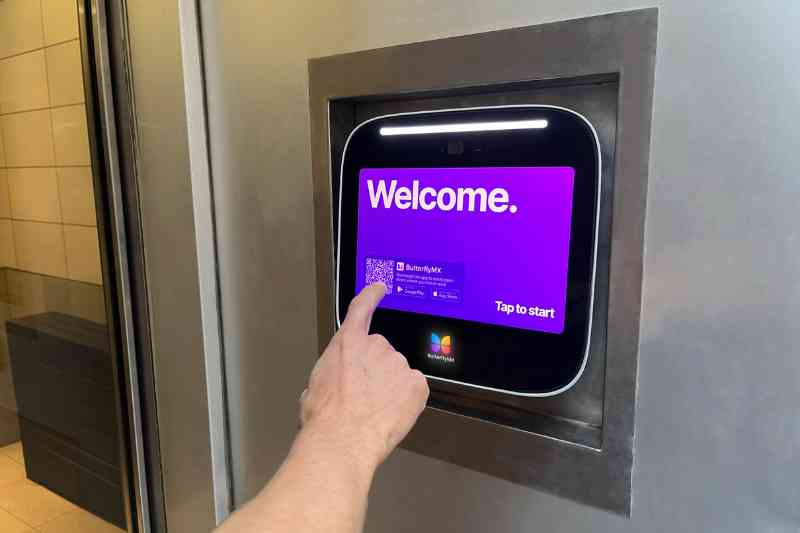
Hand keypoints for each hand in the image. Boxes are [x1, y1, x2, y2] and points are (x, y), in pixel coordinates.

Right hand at [298, 283, 428, 471]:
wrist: (343, 439)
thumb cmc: (323, 417)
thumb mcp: (315, 385)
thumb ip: (332, 371)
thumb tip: (335, 382)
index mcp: (348, 343)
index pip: (361, 309)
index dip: (372, 296)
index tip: (380, 288)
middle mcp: (376, 346)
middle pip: (381, 354)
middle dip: (375, 372)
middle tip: (362, 398)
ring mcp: (399, 364)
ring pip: (397, 374)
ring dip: (390, 388)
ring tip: (372, 412)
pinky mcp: (417, 384)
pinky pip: (413, 390)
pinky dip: (406, 401)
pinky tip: (390, 415)